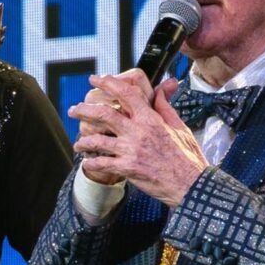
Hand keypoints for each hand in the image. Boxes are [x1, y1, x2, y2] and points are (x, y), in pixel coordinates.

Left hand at [71, 72, 208, 205]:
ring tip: (78, 143)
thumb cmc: (187, 157)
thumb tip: (159, 90)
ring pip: (98, 139)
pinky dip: (91, 162)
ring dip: (83, 140)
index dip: (108, 83)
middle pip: (104, 114)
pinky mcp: (128, 168)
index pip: (126, 93)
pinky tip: (87, 162)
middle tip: (75, 110)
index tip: (96, 80)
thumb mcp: (178, 126)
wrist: (190, 184)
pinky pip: (102, 163)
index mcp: (150, 118)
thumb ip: (164, 107)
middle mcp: (138, 132)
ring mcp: (131, 150)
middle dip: (85, 110)